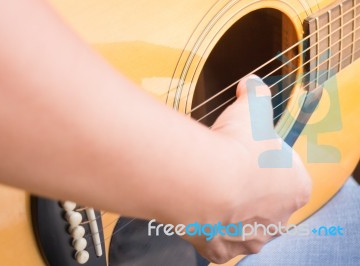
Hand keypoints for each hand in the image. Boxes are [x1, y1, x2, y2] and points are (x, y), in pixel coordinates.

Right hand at [183, 75, 310, 263]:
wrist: (205, 180)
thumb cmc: (236, 148)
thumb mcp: (252, 109)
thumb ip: (257, 94)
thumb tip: (252, 82)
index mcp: (295, 187)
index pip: (289, 174)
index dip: (268, 159)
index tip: (250, 151)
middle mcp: (278, 218)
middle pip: (266, 202)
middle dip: (250, 188)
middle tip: (227, 169)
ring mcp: (249, 237)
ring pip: (243, 225)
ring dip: (231, 210)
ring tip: (211, 189)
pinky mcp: (220, 249)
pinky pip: (217, 241)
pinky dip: (209, 228)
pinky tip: (200, 211)